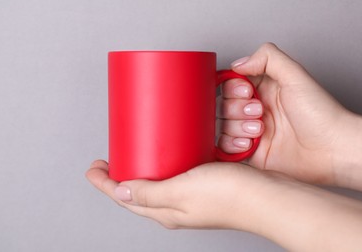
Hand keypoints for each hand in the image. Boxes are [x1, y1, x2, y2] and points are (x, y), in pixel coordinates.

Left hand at [86, 160, 361, 250]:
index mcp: (165, 211)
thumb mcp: (182, 191)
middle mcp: (175, 206)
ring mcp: (189, 196)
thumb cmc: (230, 197)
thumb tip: (120, 190)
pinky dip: (164, 163)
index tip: (92, 167)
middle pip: (137, 191)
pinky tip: (167, 151)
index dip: (104, 183)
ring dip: (141, 169)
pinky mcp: (204, 184)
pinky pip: (176, 174)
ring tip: (133, 152)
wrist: (268, 197)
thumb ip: (149, 191)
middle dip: (119, 176)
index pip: (123, 197)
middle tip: (110, 159)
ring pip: (156, 182)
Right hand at [220, 43, 361, 188]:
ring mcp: (250, 130)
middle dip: (237, 109)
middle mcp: (254, 108)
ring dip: (237, 127)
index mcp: (263, 88)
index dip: (233, 88)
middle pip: (223, 104)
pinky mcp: (249, 151)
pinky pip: (224, 146)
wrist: (331, 150)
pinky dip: (232, 144)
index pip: (231, 83)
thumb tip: (238, 63)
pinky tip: (251, 143)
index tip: (247, 92)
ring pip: (222, 125)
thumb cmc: (320, 114)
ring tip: (261, 130)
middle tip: (260, 112)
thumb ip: (267, 58)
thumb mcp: (295, 76)